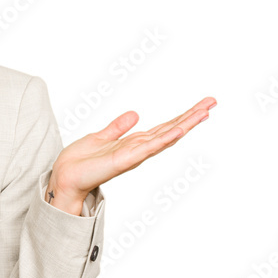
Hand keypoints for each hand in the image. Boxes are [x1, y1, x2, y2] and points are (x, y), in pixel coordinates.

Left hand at [47, 97, 215, 209]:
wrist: (64, 176)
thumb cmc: (80, 161)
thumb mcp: (101, 137)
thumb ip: (118, 127)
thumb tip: (136, 114)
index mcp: (134, 143)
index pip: (164, 127)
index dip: (182, 116)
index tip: (202, 105)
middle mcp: (139, 149)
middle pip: (171, 130)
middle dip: (192, 116)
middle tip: (212, 102)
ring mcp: (135, 155)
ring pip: (166, 137)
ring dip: (185, 124)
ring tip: (205, 111)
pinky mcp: (125, 160)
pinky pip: (149, 148)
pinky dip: (164, 139)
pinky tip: (179, 131)